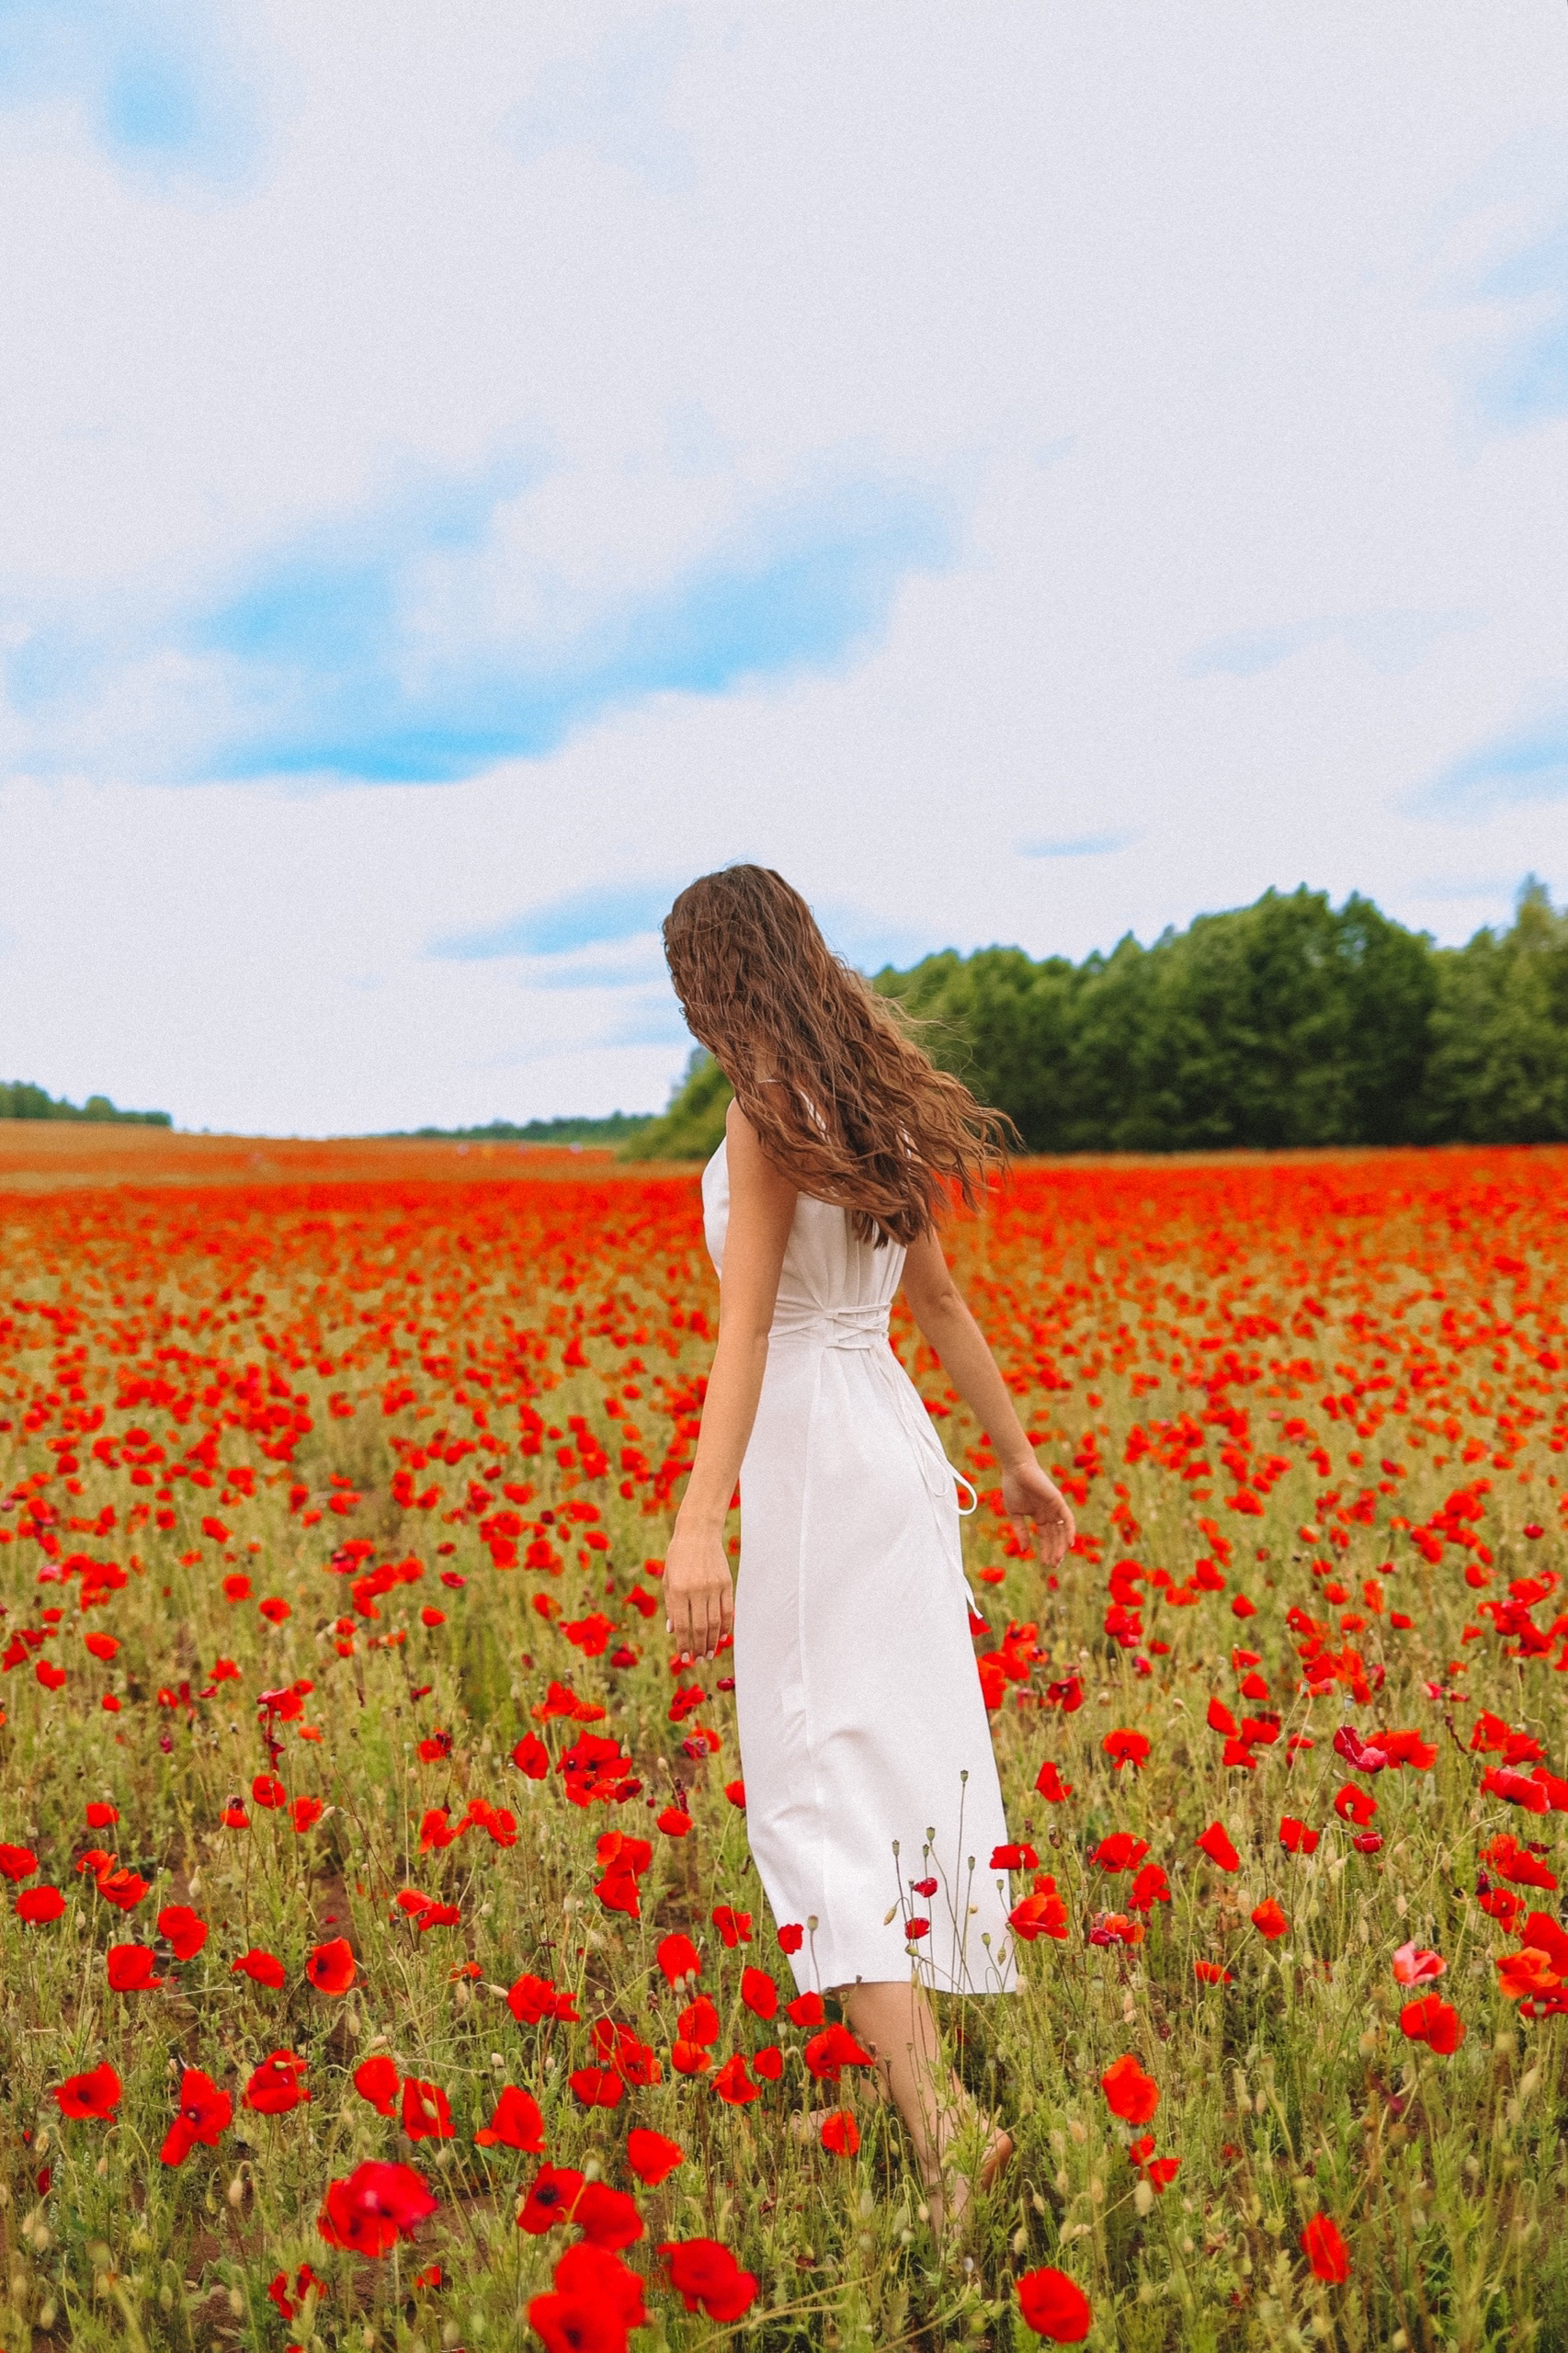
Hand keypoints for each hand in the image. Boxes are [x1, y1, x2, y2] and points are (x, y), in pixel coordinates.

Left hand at [663, 1517, 734, 1662]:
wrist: (698, 1533)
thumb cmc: (678, 1557)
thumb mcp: (668, 1579)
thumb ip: (670, 1606)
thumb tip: (673, 1631)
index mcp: (678, 1590)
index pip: (682, 1625)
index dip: (683, 1644)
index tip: (685, 1657)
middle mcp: (696, 1590)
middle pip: (700, 1627)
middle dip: (699, 1647)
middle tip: (699, 1660)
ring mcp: (713, 1587)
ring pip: (715, 1622)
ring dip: (712, 1641)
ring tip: (709, 1653)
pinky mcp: (726, 1583)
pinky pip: (728, 1610)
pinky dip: (726, 1626)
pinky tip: (722, 1637)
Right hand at [1001, 1458, 1074, 1569]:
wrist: (1016, 1470)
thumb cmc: (1013, 1488)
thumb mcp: (1015, 1514)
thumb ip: (1020, 1531)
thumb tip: (1025, 1550)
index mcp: (1039, 1516)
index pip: (1046, 1537)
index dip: (1047, 1550)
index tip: (1046, 1564)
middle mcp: (1049, 1513)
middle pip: (1056, 1536)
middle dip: (1054, 1551)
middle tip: (1053, 1565)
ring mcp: (1055, 1507)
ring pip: (1062, 1530)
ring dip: (1061, 1545)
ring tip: (1058, 1559)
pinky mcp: (1058, 1501)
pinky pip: (1067, 1518)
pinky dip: (1069, 1530)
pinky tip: (1069, 1543)